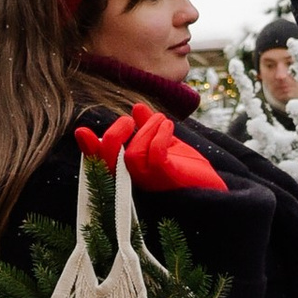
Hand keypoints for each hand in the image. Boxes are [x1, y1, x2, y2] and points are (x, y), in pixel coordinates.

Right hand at [77, 109, 225, 194]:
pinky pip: (155, 155)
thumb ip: (150, 128)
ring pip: (131, 156)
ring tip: (160, 120)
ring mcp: (151, 182)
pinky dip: (159, 135)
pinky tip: (168, 126)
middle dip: (113, 136)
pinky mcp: (168, 179)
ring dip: (144, 130)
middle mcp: (136, 180)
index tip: (82, 131)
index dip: (89, 148)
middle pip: (108, 162)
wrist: (215, 189)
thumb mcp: (166, 144)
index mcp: (131, 172)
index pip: (104, 162)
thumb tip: (137, 108)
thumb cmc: (189, 172)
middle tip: (129, 120)